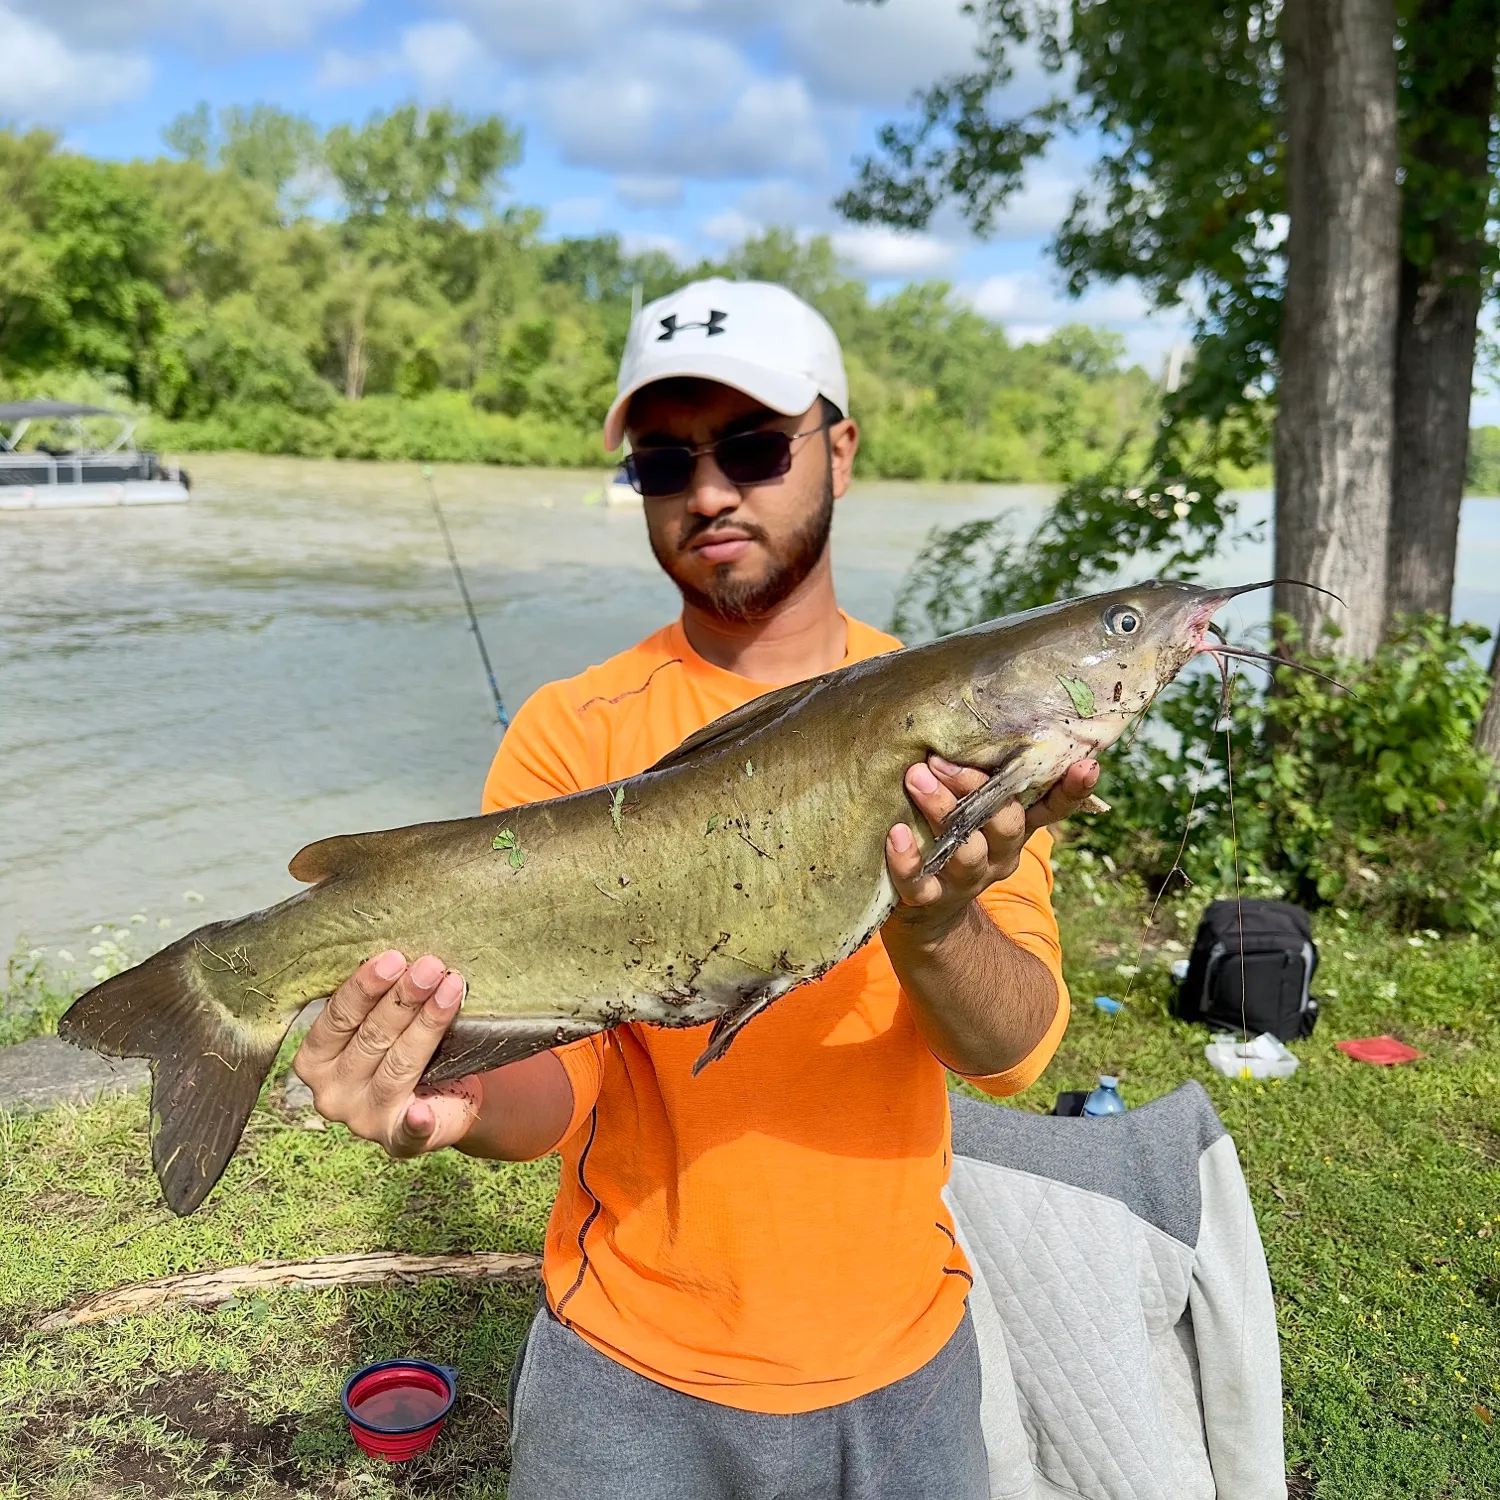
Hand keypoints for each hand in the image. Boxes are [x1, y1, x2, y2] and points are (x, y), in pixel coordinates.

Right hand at [292, 950, 478, 1158]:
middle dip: (402, 999)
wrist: (441, 1098)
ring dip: (427, 1024)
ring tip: (452, 988)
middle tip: (430, 966)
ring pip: (397, 1065)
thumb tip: (400, 953)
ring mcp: (364, 1120)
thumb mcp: (380, 1023)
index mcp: (315, 1061)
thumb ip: (378, 998)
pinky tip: (423, 1111)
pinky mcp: (400, 1141)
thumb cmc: (404, 1048)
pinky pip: (409, 1131)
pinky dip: (417, 1123)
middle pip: (370, 1039)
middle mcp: (332, 1094)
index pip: (336, 1019)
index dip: (365, 987)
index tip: (394, 958)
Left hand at [884, 755, 1100, 941]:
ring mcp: (966, 880)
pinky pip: (920, 882)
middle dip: (976, 786)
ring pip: (965, 849)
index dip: (1073, 790)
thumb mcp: (978, 811)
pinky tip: (895, 834)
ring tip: (915, 777)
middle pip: (1004, 823)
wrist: (928, 915)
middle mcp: (999, 855)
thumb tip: (986, 712)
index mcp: (1016, 830)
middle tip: (940, 758)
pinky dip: (908, 858)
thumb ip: (987, 777)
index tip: (1087, 765)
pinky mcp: (930, 900)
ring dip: (941, 809)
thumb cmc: (953, 840)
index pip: (1053, 809)